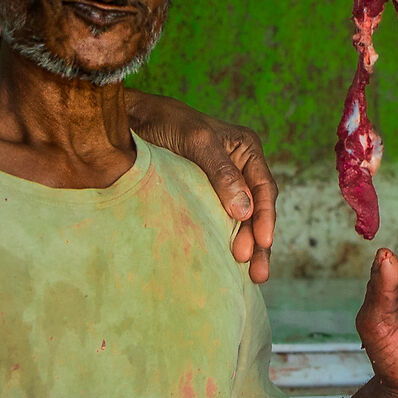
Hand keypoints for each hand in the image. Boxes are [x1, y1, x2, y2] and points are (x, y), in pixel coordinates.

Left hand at [127, 94, 277, 282]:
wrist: (132, 120)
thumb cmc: (165, 122)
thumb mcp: (197, 141)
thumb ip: (222, 173)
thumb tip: (244, 211)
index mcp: (246, 150)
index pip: (264, 188)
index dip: (265, 218)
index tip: (261, 243)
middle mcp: (240, 169)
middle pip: (258, 210)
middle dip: (260, 242)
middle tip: (257, 273)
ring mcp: (223, 185)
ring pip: (242, 220)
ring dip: (248, 247)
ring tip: (252, 277)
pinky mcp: (204, 198)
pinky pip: (220, 222)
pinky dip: (226, 241)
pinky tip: (227, 262)